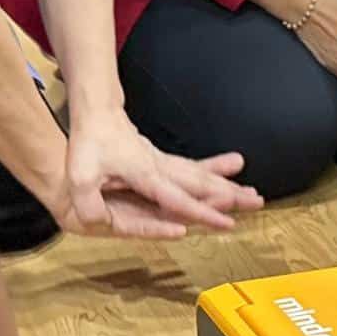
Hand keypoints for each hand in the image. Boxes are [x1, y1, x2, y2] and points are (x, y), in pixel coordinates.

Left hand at [54, 113, 259, 239]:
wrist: (97, 113)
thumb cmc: (89, 143)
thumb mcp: (79, 175)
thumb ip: (88, 201)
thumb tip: (97, 221)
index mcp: (145, 173)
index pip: (178, 198)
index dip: (203, 211)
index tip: (227, 222)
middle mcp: (160, 167)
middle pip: (201, 184)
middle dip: (230, 195)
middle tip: (257, 202)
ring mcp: (163, 162)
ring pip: (202, 175)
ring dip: (227, 184)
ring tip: (252, 192)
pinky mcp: (162, 159)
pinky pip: (194, 168)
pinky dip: (214, 171)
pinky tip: (231, 171)